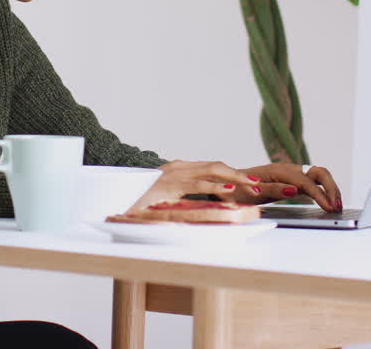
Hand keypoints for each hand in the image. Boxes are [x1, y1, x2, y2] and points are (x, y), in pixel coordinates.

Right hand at [127, 160, 259, 212]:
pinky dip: (214, 184)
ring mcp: (172, 175)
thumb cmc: (140, 204)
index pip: (211, 168)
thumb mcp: (166, 199)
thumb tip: (208, 204)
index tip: (250, 184)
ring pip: (210, 170)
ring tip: (251, 186)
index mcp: (179, 169)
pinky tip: (228, 188)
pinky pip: (195, 183)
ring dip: (234, 178)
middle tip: (258, 185)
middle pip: (215, 166)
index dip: (233, 174)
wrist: (112, 202)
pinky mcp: (168, 185)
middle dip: (239, 174)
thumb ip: (185, 197)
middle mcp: (177, 168)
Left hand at [229, 164, 342, 211]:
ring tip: (337, 206)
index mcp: (278, 171)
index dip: (320, 194)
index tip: (329, 207)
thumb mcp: (248, 193)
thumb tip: (293, 189)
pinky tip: (328, 203)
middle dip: (331, 188)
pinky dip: (323, 191)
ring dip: (330, 189)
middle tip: (337, 206)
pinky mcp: (291, 181)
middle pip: (319, 172)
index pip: (306, 181)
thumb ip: (270, 190)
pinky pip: (313, 183)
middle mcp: (287, 169)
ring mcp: (290, 174)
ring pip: (319, 176)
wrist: (225, 185)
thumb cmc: (234, 190)